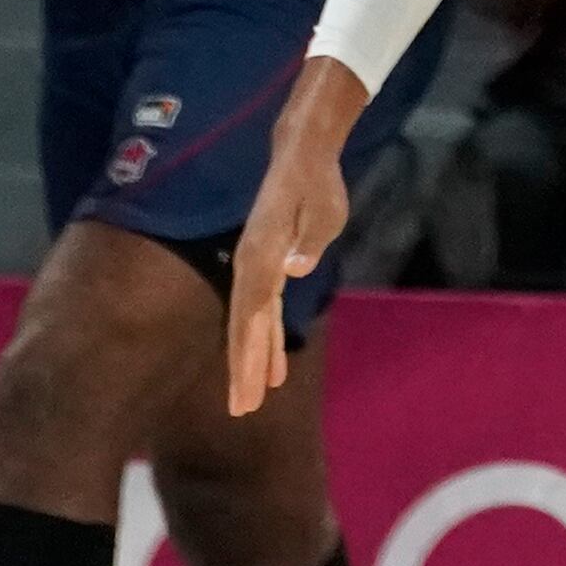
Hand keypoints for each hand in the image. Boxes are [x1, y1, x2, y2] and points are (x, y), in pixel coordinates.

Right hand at [227, 62, 365, 416]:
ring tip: (252, 398)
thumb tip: (293, 269)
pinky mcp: (268, 266)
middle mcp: (252, 266)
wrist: (301, 156)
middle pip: (244, 326)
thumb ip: (309, 241)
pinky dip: (266, 339)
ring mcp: (257, 267)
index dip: (247, 354)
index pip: (252, 315)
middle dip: (242, 369)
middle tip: (242, 409)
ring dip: (252, 360)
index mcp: (261, 257)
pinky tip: (273, 366)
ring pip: (251, 323)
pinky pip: (263, 310)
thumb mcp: (323, 211)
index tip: (247, 389)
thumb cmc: (317, 183)